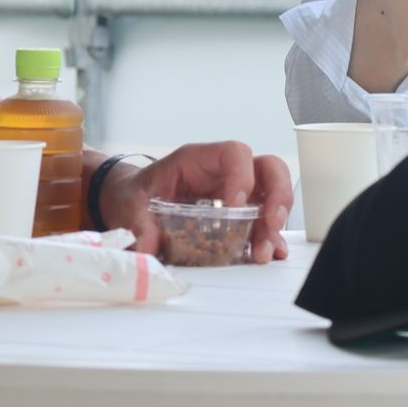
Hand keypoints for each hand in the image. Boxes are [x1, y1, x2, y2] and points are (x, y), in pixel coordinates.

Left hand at [99, 142, 292, 263]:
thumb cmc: (136, 194)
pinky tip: (269, 253)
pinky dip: (268, 238)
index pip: (234, 153)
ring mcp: (234, 193)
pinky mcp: (236, 217)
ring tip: (263, 252)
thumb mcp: (131, 205)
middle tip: (271, 222)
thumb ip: (140, 225)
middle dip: (277, 195)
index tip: (233, 206)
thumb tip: (148, 249)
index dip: (241, 176)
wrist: (130, 203)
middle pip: (268, 169)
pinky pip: (261, 222)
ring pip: (271, 197)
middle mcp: (223, 173)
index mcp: (199, 160)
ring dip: (272, 226)